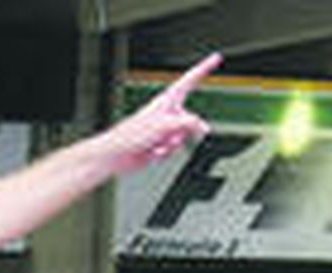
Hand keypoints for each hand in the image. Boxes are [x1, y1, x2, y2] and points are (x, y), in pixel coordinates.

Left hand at [105, 52, 219, 172]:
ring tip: (155, 145)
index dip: (203, 68)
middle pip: (192, 119)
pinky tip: (151, 153)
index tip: (215, 58)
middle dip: (186, 131)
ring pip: (183, 137)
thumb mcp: (164, 124)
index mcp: (166, 100)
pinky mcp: (160, 145)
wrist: (115, 156)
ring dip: (171, 145)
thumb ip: (187, 124)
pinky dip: (165, 154)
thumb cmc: (130, 135)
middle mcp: (166, 114)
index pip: (190, 80)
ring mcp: (164, 130)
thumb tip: (202, 128)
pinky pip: (174, 150)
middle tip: (174, 136)